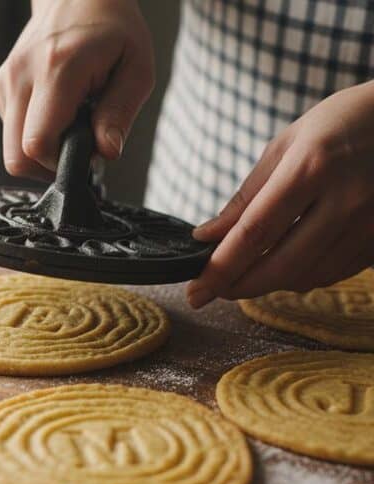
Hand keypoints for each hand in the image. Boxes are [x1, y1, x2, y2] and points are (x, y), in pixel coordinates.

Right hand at [0, 0, 154, 179]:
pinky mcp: (1, 87)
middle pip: (15, 156)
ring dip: (40, 151)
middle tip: (76, 151)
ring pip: (10, 148)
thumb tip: (106, 152)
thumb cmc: (112, 29)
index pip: (37, 144)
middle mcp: (22, 76)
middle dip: (46, 167)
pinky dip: (32, 134)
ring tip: (69, 127)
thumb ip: (120, 113)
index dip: (61, 163)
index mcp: (56, 70)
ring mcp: (6, 81)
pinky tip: (56, 114)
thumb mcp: (136, 69)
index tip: (86, 153)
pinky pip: (10, 131)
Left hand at [188, 80, 373, 308]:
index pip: (255, 233)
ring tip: (244, 272)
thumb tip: (207, 237)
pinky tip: (284, 264)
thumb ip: (247, 196)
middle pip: (281, 266)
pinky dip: (301, 275)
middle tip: (210, 291)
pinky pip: (333, 272)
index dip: (221, 267)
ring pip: (307, 277)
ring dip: (268, 282)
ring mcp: (372, 223)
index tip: (196, 289)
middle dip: (238, 286)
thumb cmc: (343, 123)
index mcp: (312, 167)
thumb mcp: (287, 145)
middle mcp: (347, 199)